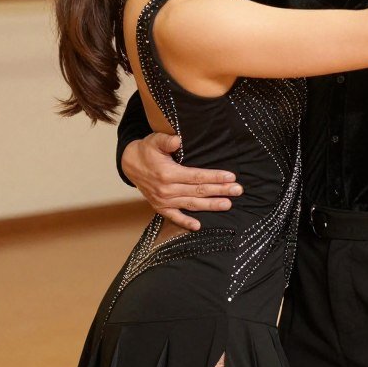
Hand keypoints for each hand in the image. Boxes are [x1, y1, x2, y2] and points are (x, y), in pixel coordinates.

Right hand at [121, 133, 242, 230]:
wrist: (129, 163)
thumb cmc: (147, 150)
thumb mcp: (155, 140)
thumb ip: (166, 141)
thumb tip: (177, 140)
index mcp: (168, 174)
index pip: (197, 176)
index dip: (214, 177)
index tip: (230, 177)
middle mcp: (167, 190)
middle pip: (198, 191)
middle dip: (220, 191)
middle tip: (238, 190)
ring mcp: (163, 201)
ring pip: (192, 204)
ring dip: (210, 205)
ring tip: (227, 204)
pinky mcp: (160, 207)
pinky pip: (174, 217)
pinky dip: (186, 222)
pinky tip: (198, 226)